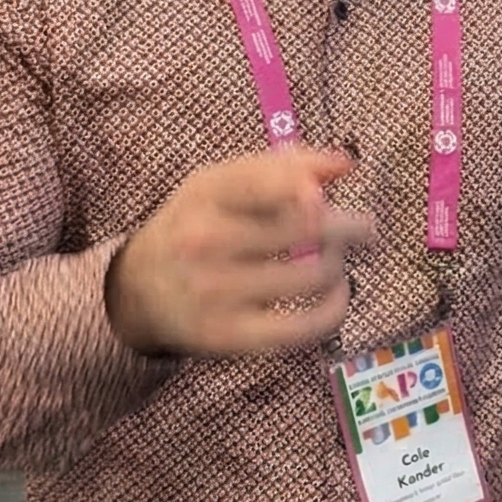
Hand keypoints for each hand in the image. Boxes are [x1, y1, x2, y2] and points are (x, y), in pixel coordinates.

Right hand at [107, 147, 376, 357]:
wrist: (136, 293)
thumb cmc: (195, 225)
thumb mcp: (220, 183)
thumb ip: (282, 165)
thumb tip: (347, 164)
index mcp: (206, 194)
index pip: (262, 180)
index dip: (305, 182)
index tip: (331, 191)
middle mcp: (206, 241)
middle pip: (305, 228)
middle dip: (352, 226)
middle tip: (366, 229)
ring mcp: (216, 291)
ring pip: (314, 274)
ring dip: (341, 264)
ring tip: (340, 259)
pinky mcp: (229, 336)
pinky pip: (303, 327)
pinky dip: (335, 308)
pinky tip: (338, 293)